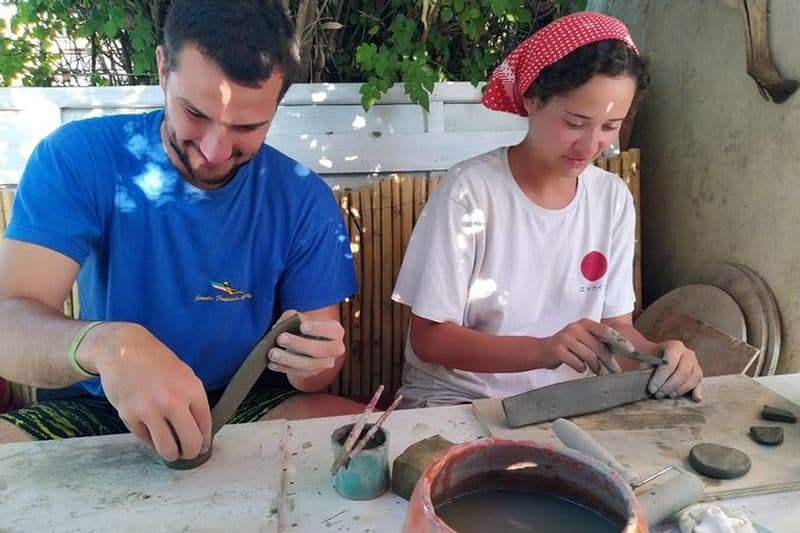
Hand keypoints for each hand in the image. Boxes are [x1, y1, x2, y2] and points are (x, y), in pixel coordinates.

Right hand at [87, 322, 210, 461]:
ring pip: (167, 450)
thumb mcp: (185, 375)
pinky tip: (153, 431)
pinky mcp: (129, 417)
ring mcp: (149, 410)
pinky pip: (146, 440)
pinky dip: (151, 440)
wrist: (123, 349)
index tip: (201, 446)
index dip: (204, 441)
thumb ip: (193, 401)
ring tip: (171, 450)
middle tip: (187, 453)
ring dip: (171, 454)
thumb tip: (200, 431)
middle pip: (190, 443)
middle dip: (191, 452)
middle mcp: (173, 401)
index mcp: (192, 389)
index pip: (205, 426)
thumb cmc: (157, 361)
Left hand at [266, 310, 344, 379]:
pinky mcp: (312, 373)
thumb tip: (282, 324)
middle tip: (280, 338)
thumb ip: (292, 317)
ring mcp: (324, 364)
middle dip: (298, 344)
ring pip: (308, 365)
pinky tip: (272, 363)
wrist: (308, 342)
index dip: (318, 329)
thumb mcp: (301, 317)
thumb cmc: (304, 326)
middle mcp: (334, 350)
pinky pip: (298, 372)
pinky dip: (283, 368)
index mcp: (336, 332)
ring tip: (272, 353)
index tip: (302, 325)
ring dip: (288, 359)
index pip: (332, 331)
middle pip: (319, 350)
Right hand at [538, 319, 620, 373]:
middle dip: (609, 362)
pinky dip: (581, 368)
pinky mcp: (558, 350)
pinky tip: (579, 367)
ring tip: (597, 372)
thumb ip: (599, 342)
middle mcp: (575, 327)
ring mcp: (565, 338)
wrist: (543, 351)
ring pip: (589, 356)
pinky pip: (577, 363)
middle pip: (599, 347)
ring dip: (596, 367)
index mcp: (585, 323)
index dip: (620, 341)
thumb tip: (623, 352)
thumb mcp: (584, 339)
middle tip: (615, 372)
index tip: (631, 351)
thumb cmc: (569, 347)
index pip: (606, 331)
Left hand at [648, 340, 702, 401]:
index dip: (660, 378)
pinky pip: (699, 383)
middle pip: (683, 372)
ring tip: (668, 396)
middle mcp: (688, 353)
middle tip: (659, 394)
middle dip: (670, 386)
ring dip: (680, 390)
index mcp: (675, 346)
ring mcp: (695, 363)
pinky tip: (695, 398)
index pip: (669, 364)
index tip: (652, 389)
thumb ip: (647, 370)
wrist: (660, 356)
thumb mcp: (647, 360)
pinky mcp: (699, 373)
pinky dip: (697, 391)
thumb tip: (650, 386)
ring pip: (693, 378)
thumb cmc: (652, 359)